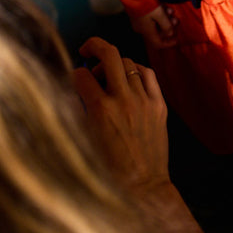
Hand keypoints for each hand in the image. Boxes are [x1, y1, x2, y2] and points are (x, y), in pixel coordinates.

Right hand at [72, 36, 169, 191]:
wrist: (142, 187)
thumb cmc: (109, 170)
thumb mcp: (84, 140)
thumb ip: (78, 111)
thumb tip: (73, 87)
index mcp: (100, 111)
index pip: (81, 75)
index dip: (73, 74)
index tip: (73, 78)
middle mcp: (123, 100)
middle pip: (108, 54)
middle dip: (94, 45)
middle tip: (86, 49)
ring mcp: (143, 100)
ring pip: (127, 63)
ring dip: (114, 64)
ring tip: (107, 75)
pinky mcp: (159, 105)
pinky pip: (148, 74)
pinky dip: (136, 70)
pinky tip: (129, 77)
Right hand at [130, 4, 178, 47]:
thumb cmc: (146, 3)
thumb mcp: (159, 14)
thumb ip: (166, 25)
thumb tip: (170, 34)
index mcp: (146, 31)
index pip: (157, 44)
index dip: (168, 43)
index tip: (177, 39)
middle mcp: (142, 28)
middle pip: (157, 33)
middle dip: (168, 27)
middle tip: (176, 20)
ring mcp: (139, 20)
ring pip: (155, 24)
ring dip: (164, 19)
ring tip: (171, 11)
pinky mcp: (138, 13)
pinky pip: (151, 18)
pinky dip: (158, 15)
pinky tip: (164, 7)